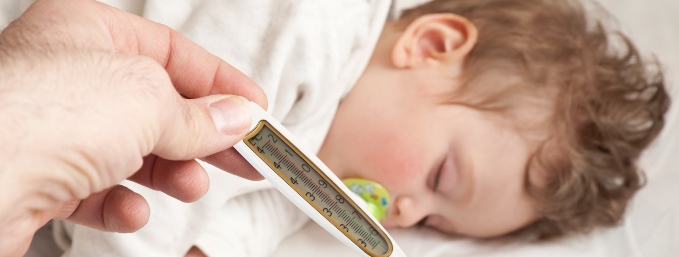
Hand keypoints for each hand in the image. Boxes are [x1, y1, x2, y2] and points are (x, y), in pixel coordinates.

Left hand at [0, 0, 266, 255]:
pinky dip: (122, 204)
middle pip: (157, 106)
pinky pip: (97, 190)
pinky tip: (130, 211)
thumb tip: (238, 118)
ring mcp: (52, 129)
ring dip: (169, 173)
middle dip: (203, 136)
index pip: (173, 52)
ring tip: (191, 185)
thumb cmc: (38, 115)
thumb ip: (199, 114)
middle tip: (245, 157)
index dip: (221, 84)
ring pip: (131, 151)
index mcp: (87, 30)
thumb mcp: (147, 100)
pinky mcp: (40, 179)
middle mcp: (66, 75)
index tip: (256, 111)